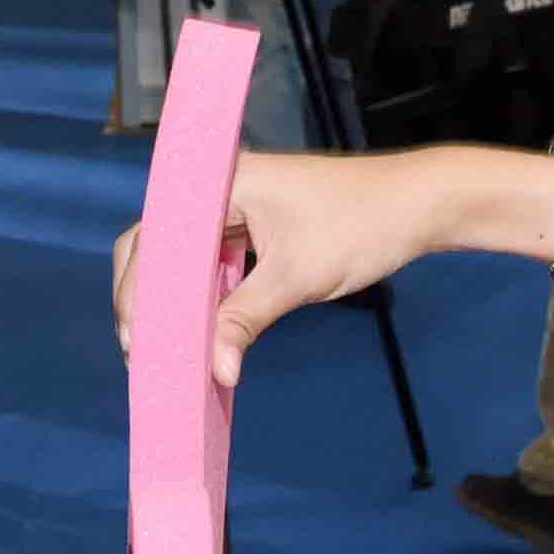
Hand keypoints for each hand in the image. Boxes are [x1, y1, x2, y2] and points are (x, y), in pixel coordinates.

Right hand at [114, 146, 493, 389]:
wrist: (418, 204)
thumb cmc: (363, 224)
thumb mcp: (297, 277)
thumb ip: (245, 320)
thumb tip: (215, 370)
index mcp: (220, 183)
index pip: (152, 239)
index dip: (137, 294)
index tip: (136, 342)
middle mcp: (218, 188)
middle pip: (157, 246)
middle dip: (148, 302)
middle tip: (144, 354)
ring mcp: (235, 205)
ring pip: (183, 256)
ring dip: (177, 302)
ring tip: (169, 351)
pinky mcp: (252, 223)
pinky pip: (213, 260)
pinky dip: (206, 296)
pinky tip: (205, 331)